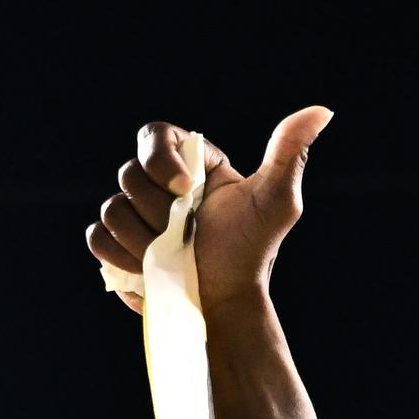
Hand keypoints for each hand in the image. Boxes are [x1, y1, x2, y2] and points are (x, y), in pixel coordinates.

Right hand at [84, 108, 333, 315]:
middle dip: (160, 212)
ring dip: (144, 241)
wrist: (223, 306)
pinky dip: (121, 257)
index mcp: (190, 162)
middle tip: (188, 233)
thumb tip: (321, 111)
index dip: (159, 159)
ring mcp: (134, 215)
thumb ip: (289, 153)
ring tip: (173, 256)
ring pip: (111, 208)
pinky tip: (149, 271)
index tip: (184, 188)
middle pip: (128, 174)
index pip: (153, 134)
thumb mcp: (277, 201)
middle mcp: (158, 184)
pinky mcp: (116, 246)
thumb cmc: (251, 253)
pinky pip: (97, 238)